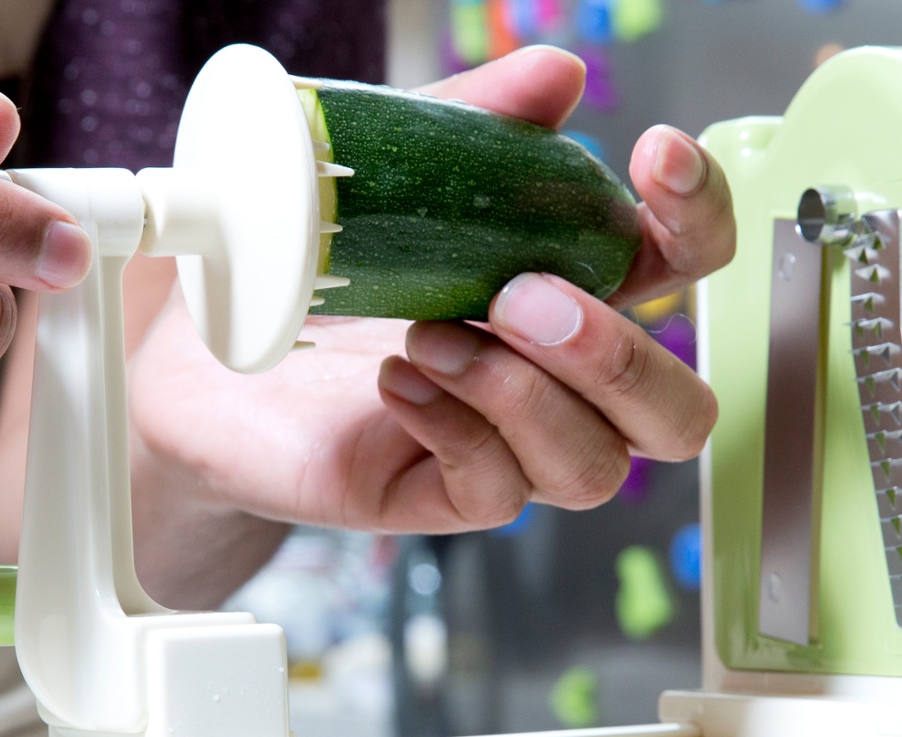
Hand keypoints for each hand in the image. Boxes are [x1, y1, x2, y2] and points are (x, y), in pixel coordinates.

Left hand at [125, 45, 731, 559]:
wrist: (202, 352)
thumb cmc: (315, 268)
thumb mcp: (393, 177)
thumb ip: (473, 125)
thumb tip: (554, 75)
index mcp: (573, 289)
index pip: (686, 270)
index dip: (700, 218)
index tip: (655, 156)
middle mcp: (556, 382)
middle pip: (679, 414)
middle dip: (617, 355)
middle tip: (519, 297)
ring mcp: (507, 449)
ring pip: (594, 470)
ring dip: (522, 397)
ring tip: (430, 336)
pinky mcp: (438, 495)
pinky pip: (496, 492)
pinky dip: (454, 429)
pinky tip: (398, 381)